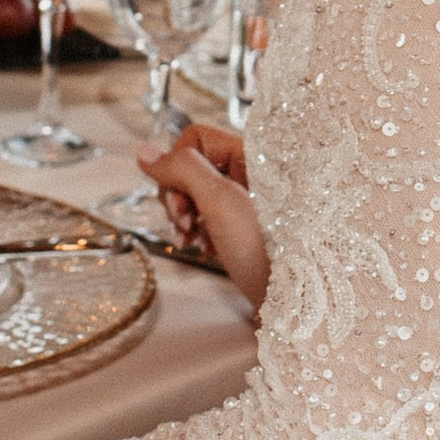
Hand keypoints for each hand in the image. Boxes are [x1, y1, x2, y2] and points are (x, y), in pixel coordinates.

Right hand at [136, 123, 268, 301]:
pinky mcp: (247, 226)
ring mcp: (249, 200)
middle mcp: (252, 171)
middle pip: (193, 166)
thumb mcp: (221, 201)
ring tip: (191, 241)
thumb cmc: (267, 250)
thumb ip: (183, 169)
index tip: (179, 200)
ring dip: (186, 217)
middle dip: (178, 196)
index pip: (196, 138)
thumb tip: (143, 151)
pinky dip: (200, 232)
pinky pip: (211, 216)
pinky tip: (205, 249)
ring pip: (198, 193)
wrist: (296, 301)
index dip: (177, 166)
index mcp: (253, 154)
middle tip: (185, 224)